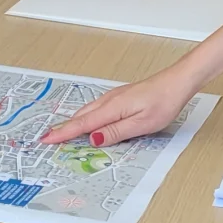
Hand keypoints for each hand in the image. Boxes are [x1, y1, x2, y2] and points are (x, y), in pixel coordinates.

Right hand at [40, 65, 191, 146]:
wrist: (176, 82)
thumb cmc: (163, 102)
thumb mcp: (141, 124)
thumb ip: (115, 132)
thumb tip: (92, 139)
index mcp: (112, 108)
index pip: (82, 124)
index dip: (63, 133)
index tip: (47, 139)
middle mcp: (109, 100)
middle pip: (81, 116)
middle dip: (63, 128)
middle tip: (47, 139)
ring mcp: (114, 97)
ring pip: (88, 111)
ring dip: (73, 122)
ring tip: (61, 133)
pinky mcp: (120, 97)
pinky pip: (96, 108)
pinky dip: (86, 116)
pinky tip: (87, 121)